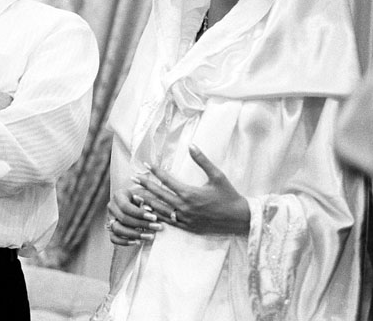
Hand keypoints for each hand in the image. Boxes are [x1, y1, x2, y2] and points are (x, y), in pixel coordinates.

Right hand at [106, 187, 162, 245]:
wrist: (131, 201)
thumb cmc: (139, 197)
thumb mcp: (142, 193)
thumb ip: (145, 199)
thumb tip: (147, 207)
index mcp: (118, 195)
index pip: (126, 206)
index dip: (139, 213)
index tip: (154, 218)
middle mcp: (111, 207)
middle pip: (123, 219)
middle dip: (142, 224)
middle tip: (157, 227)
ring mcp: (109, 219)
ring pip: (118, 229)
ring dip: (135, 234)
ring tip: (150, 236)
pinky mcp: (111, 229)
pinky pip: (114, 238)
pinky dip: (124, 242)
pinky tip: (138, 242)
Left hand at [135, 145, 249, 235]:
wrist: (239, 219)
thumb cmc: (229, 196)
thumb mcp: (217, 176)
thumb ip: (202, 161)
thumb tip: (192, 145)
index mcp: (190, 193)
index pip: (167, 180)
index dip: (155, 171)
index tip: (146, 164)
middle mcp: (184, 207)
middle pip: (159, 194)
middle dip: (145, 185)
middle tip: (133, 178)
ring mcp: (184, 219)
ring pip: (160, 209)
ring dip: (146, 201)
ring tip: (135, 194)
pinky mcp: (187, 227)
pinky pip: (167, 221)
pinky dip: (156, 215)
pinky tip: (149, 211)